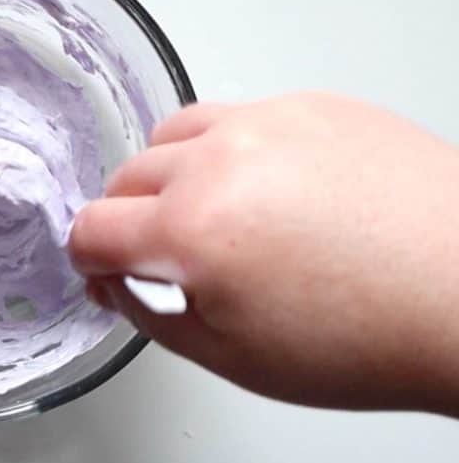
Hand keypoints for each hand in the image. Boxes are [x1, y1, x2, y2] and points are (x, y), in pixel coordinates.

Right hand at [69, 93, 458, 413]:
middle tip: (169, 256)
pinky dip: (228, 151)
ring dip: (170, 175)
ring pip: (173, 134)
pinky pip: (236, 116)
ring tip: (212, 213)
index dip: (91, 261)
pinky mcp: (313, 104)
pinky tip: (269, 191)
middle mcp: (221, 160)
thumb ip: (150, 315)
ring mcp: (269, 122)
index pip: (92, 229)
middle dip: (130, 221)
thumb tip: (116, 281)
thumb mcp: (234, 357)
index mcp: (192, 229)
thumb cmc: (372, 336)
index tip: (108, 271)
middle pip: (125, 177)